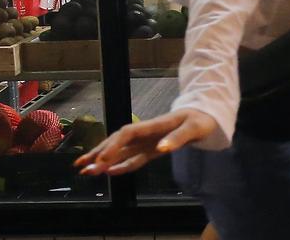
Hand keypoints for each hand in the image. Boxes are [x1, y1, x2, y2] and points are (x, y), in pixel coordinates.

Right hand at [75, 108, 217, 175]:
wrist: (207, 117)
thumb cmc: (200, 120)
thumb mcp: (193, 129)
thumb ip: (177, 139)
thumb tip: (161, 149)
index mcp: (153, 126)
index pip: (127, 134)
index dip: (113, 146)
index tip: (102, 160)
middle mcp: (146, 133)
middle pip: (117, 142)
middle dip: (99, 153)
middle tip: (82, 166)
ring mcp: (147, 141)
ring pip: (121, 151)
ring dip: (103, 160)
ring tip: (86, 170)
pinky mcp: (152, 149)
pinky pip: (133, 158)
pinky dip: (121, 165)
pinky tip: (109, 173)